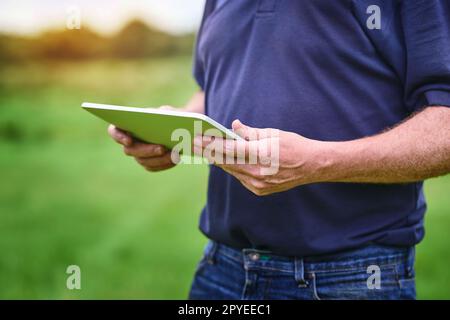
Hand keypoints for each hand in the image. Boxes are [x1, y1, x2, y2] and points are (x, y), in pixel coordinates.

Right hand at [108, 105, 178, 171]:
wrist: (179, 127)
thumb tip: (163, 118)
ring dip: (158, 159)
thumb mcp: (167, 111)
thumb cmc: (168, 116)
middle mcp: (129, 142)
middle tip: (161, 148)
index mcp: (127, 125)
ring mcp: (138, 154)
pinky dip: (164, 164)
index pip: (114, 131)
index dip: (118, 136)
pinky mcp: (149, 163)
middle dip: (147, 150)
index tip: (129, 140)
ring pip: (143, 161)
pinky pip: (153, 167)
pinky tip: (176, 159)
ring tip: (174, 154)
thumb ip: (163, 113)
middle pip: (130, 150)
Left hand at [193, 120, 325, 195]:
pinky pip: (240, 177)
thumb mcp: (272, 133)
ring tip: (205, 151)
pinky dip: (232, 168)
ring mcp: (258, 184)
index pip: (229, 150)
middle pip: (226, 162)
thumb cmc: (293, 145)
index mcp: (261, 155)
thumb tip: (233, 126)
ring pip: (231, 170)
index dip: (210, 144)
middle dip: (209, 152)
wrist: (312, 166)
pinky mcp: (259, 190)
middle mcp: (258, 172)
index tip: (197, 139)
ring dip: (219, 161)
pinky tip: (224, 161)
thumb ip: (250, 132)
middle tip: (194, 144)